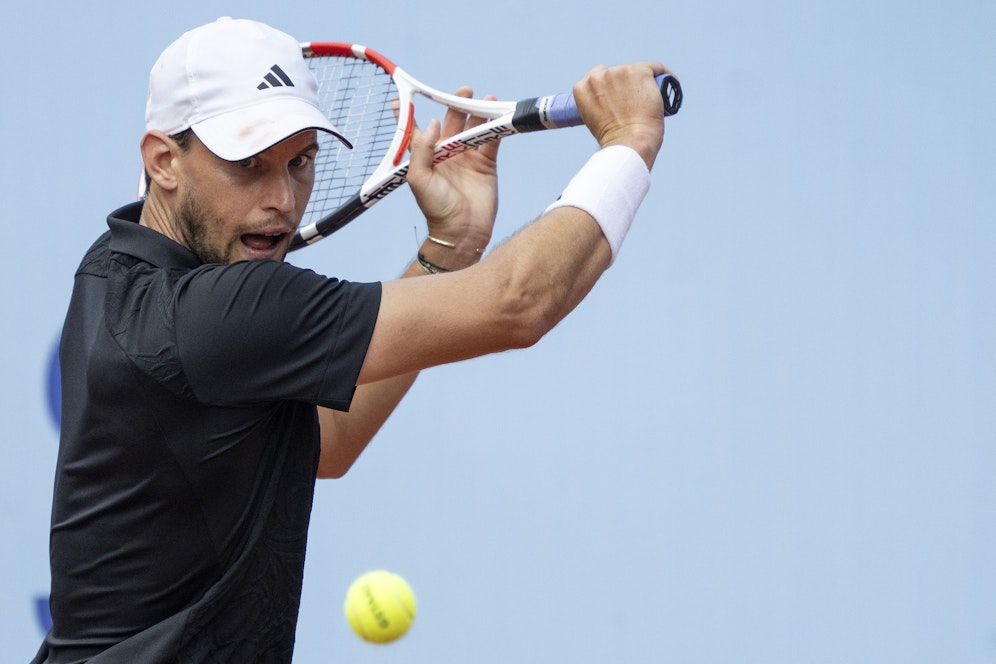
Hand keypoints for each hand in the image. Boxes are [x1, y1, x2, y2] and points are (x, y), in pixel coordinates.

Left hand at [407, 87, 499, 264]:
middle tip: (464, 91)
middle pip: (450, 122)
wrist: (462, 232)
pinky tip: (499, 116)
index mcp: (426, 156)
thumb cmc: (436, 208)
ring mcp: (467, 158)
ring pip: (473, 128)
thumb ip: (422, 149)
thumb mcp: (419, 179)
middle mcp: (446, 153)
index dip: (410, 113)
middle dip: (455, 104)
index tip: (406, 95)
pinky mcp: (486, 164)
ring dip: (478, 113)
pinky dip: (496, 128)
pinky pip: (491, 141)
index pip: (416, 130)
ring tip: (485, 99)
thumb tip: (433, 122)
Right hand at [572, 62, 671, 170]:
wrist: (628, 143)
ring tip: (650, 100)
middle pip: (617, 72)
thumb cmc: (614, 140)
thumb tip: (615, 102)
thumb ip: (599, 105)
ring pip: (637, 71)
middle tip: (636, 103)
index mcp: (583, 87)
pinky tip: (668, 85)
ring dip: (643, 82)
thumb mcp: (594, 120)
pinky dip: (665, 75)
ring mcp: (620, 72)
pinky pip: (657, 68)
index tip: (620, 97)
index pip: (598, 77)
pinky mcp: (640, 71)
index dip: (611, 86)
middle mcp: (598, 75)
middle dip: (626, 84)